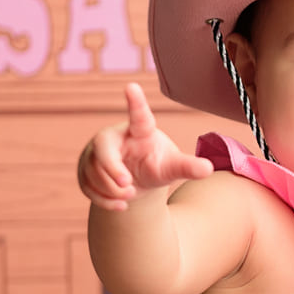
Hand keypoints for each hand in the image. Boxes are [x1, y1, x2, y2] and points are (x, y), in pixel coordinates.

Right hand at [78, 82, 213, 209]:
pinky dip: (104, 201)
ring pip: (95, 173)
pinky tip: (120, 206)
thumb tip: (209, 168)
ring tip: (131, 194)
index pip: (138, 116)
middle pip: (104, 149)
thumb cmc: (154, 163)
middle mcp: (114, 137)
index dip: (135, 102)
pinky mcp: (84, 170)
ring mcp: (95, 153)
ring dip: (113, 191)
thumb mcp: (171, 166)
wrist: (134, 180)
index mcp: (139, 130)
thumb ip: (187, 166)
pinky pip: (87, 187)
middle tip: (128, 186)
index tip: (132, 86)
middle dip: (113, 170)